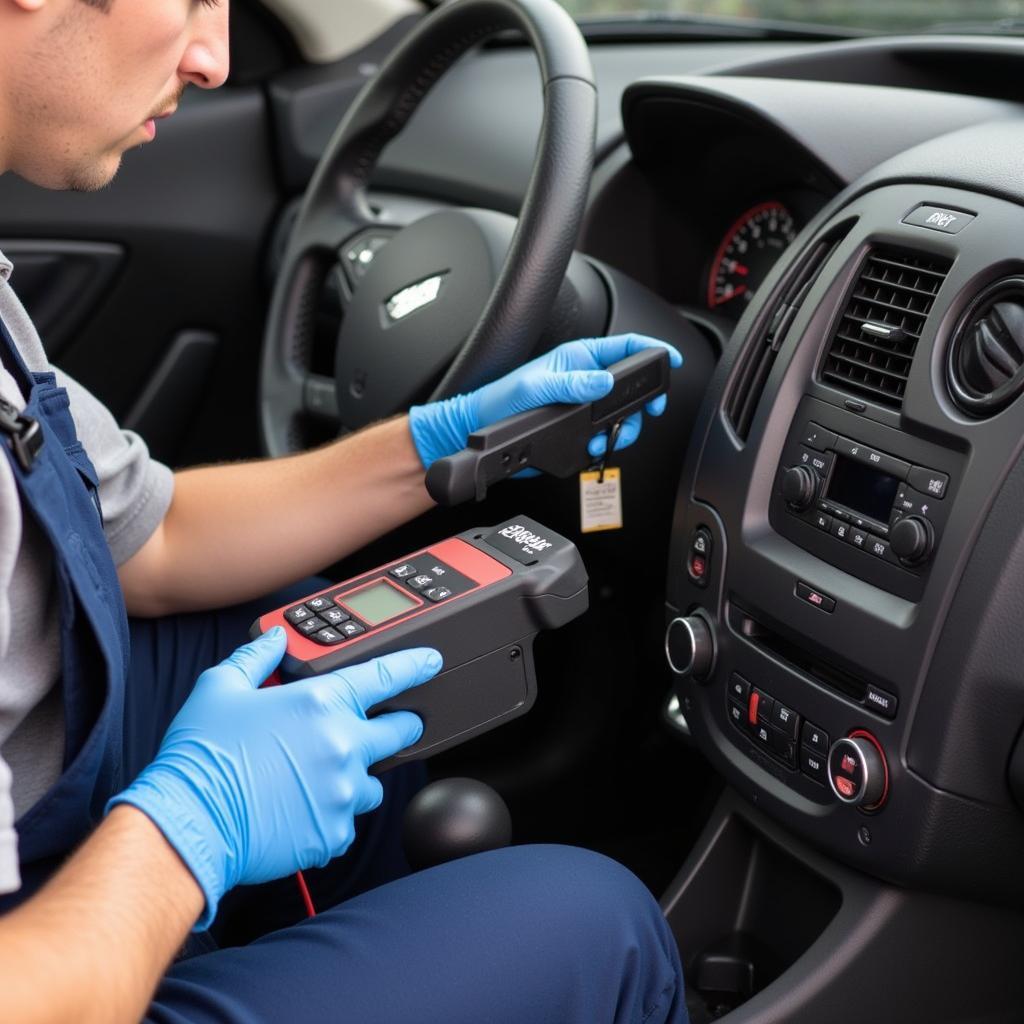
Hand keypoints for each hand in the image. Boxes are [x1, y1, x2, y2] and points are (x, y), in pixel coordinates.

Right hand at [108, 629, 439, 928]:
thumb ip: (257, 657)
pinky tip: (300, 808)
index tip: (431, 663)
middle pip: (400, 732)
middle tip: (382, 728)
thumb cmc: (202, 755)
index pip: (387, 676)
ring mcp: (342, 792)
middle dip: (398, 726)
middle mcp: (342, 745)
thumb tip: (275, 640)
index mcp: (322, 702)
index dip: (416, 665)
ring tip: (319, 777)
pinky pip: (348, 821)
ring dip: (358, 775)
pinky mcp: (334, 832)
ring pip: (374, 782)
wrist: (188, 824)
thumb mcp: (221, 688)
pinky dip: (333, 814)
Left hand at [408, 333, 682, 468]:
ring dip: (623, 428)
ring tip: (607, 437)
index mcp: (577, 359)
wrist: (482, 431)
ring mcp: (583, 405)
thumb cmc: (501, 401)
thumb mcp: (535, 388)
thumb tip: (604, 383)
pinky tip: (595, 446)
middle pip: (631, 386)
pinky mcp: (578, 428)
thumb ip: (572, 384)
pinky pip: (605, 435)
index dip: (652, 351)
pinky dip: (607, 444)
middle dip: (643, 402)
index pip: (624, 348)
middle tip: (649, 412)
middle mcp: (584, 380)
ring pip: (622, 415)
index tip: (672, 360)